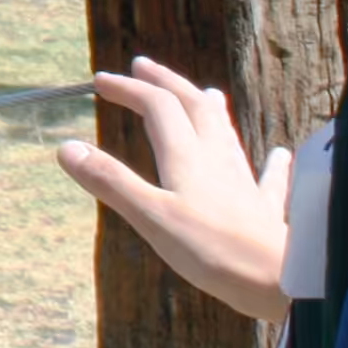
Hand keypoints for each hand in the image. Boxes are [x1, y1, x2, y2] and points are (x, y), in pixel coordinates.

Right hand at [56, 57, 291, 322]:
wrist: (278, 279)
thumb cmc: (211, 249)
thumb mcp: (150, 216)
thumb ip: (111, 181)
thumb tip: (66, 147)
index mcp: (186, 156)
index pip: (156, 107)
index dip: (128, 89)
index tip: (99, 81)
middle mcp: (216, 159)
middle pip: (193, 107)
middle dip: (166, 83)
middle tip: (143, 67)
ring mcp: (244, 183)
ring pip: (226, 134)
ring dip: (209, 108)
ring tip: (206, 92)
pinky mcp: (265, 211)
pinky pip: (269, 179)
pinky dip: (271, 163)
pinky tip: (280, 155)